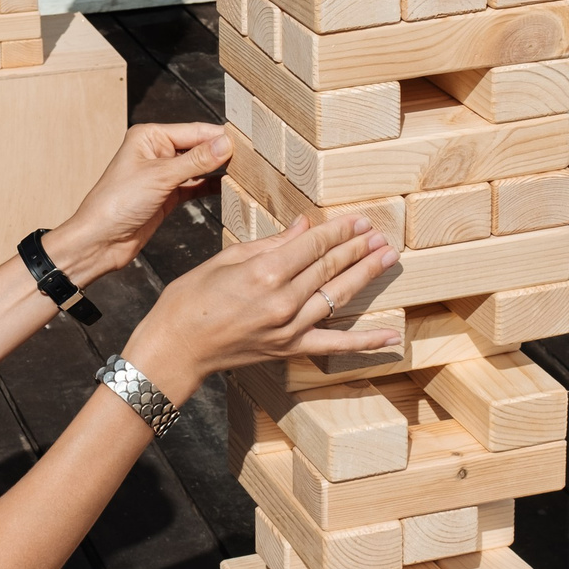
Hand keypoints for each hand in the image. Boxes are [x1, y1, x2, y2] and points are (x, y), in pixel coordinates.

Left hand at [44, 123, 231, 286]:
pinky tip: (229, 187)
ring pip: (199, 167)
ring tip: (247, 171)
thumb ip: (196, 160)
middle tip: (254, 157)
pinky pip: (195, 186)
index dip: (221, 137)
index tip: (249, 141)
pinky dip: (211, 187)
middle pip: (199, 147)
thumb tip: (225, 144)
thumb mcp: (160, 177)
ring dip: (219, 170)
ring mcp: (163, 174)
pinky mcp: (167, 195)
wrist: (100, 241)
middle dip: (222, 152)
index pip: (195, 130)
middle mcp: (156, 151)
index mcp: (149, 136)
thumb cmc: (115, 204)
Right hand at [120, 213, 396, 402]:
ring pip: (337, 297)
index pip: (313, 245)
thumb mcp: (224, 260)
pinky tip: (392, 335)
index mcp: (263, 273)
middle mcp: (281, 301)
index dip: (339, 230)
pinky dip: (366, 342)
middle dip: (357, 247)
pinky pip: (336, 345)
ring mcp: (288, 329)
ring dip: (365, 275)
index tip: (358, 219)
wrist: (175, 348)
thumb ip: (270, 244)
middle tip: (379, 232)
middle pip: (329, 267)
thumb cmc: (189, 301)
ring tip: (388, 258)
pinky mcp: (290, 349)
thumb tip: (303, 226)